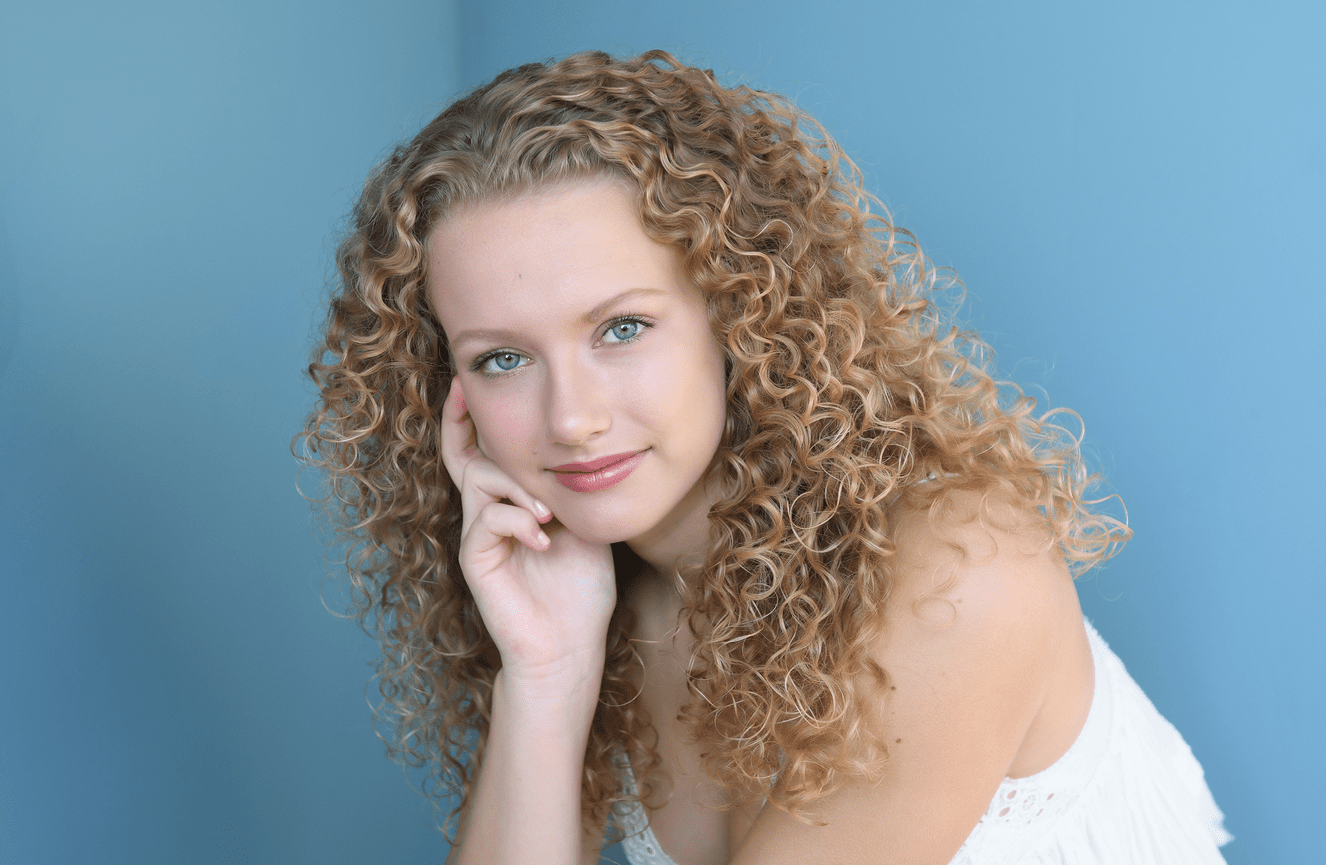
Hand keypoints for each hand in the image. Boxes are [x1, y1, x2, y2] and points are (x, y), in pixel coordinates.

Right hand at [439, 377, 616, 687]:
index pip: (485, 451)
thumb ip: (572, 488)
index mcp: (511, 502)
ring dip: (517, 486)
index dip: (474, 417)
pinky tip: (545, 540)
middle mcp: (488, 513)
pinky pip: (487, 520)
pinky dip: (518, 522)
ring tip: (548, 514)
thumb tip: (581, 448)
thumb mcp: (585, 524)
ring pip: (481, 480)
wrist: (570, 647)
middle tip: (467, 390)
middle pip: (465, 454)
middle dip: (465, 420)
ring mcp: (479, 536)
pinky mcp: (476, 560)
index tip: (473, 382)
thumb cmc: (581, 588)